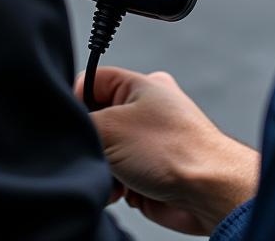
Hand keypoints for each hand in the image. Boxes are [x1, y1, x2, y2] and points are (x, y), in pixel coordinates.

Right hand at [78, 66, 259, 235]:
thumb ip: (81, 123)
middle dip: (94, 145)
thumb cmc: (176, 151)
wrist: (208, 192)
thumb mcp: (112, 127)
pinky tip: (127, 191)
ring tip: (119, 177)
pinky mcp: (148, 172)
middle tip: (101, 153)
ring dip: (105, 171)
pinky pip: (116, 178)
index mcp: (139, 85)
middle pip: (96, 122)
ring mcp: (146, 142)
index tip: (74, 124)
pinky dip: (117, 187)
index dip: (76, 101)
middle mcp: (144, 110)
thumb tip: (67, 130)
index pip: (91, 81)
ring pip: (104, 154)